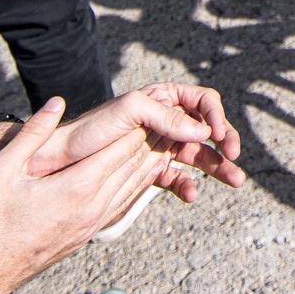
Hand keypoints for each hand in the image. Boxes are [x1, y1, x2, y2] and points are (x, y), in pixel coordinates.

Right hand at [0, 97, 168, 293]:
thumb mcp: (1, 170)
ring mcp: (95, 222)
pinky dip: (140, 182)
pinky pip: (125, 201)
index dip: (140, 125)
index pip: (120, 148)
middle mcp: (94, 205)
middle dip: (154, 139)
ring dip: (152, 160)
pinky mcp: (91, 233)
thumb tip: (56, 104)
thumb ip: (32, 134)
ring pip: (135, 185)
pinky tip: (145, 171)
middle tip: (172, 116)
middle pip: (135, 165)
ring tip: (167, 138)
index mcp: (77, 186)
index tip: (154, 105)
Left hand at [34, 83, 246, 203]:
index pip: (201, 101)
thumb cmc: (90, 129)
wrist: (58, 161)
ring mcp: (158, 145)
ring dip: (217, 166)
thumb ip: (166, 116)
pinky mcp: (149, 169)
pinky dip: (187, 185)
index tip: (219, 135)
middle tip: (234, 156)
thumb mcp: (129, 112)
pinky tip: (190, 195)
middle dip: (225, 141)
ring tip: (235, 180)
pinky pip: (176, 177)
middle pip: (206, 128)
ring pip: (197, 154)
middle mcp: (164, 120)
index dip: (216, 116)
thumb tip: (203, 131)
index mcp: (161, 98)